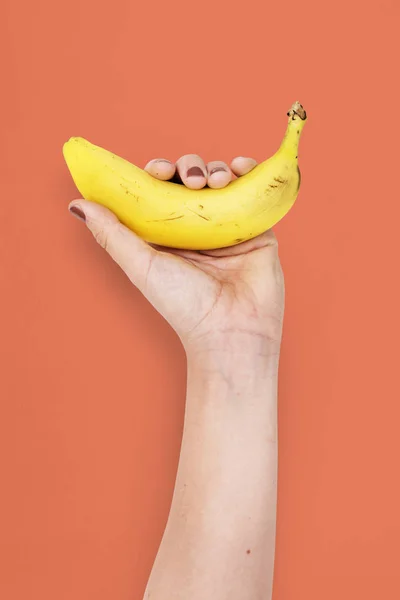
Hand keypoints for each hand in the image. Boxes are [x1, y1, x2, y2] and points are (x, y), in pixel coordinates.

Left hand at [69, 154, 284, 355]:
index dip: (158, 172)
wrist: (232, 330)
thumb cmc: (184, 306)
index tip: (158, 170)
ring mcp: (227, 226)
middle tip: (191, 180)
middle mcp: (196, 228)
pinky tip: (242, 167)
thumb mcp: (141, 266)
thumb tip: (77, 204)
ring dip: (216, 169)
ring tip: (216, 181)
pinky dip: (248, 172)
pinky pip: (252, 191)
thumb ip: (111, 234)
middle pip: (191, 180)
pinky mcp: (256, 228)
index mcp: (168, 235)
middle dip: (189, 168)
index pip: (160, 191)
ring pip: (220, 180)